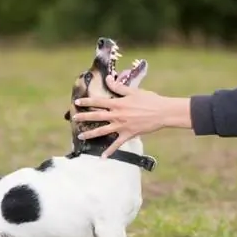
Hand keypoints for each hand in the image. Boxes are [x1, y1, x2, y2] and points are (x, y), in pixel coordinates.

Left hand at [72, 75, 191, 157]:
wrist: (162, 112)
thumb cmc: (149, 100)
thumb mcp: (133, 91)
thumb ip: (119, 87)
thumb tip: (108, 79)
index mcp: (118, 103)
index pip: (99, 102)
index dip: (87, 101)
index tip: (77, 102)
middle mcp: (117, 115)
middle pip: (97, 116)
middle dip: (84, 117)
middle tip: (74, 118)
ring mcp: (122, 126)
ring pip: (103, 131)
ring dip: (91, 134)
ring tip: (81, 137)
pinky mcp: (128, 135)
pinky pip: (117, 145)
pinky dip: (109, 151)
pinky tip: (102, 158)